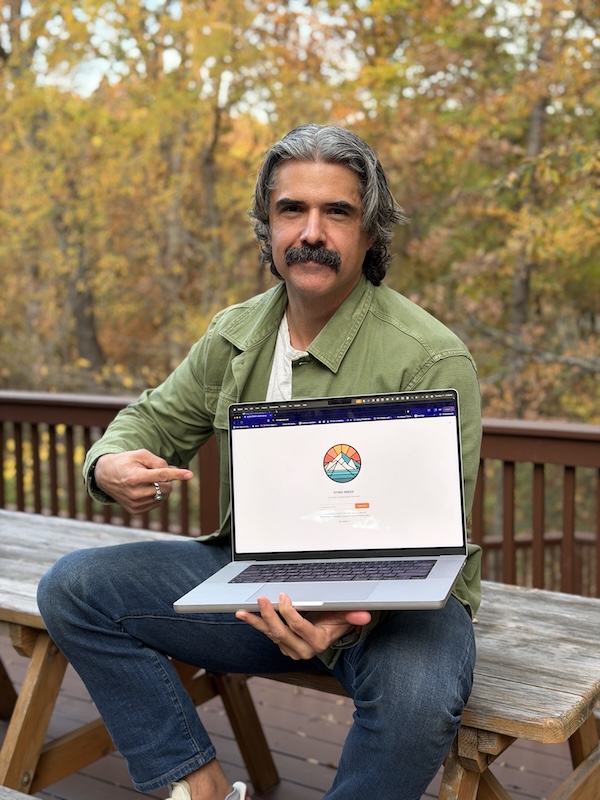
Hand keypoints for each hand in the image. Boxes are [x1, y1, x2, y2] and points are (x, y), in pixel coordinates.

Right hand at [93, 450, 193, 513]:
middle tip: (155, 473)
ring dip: (162, 488)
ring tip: (148, 481)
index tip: (190, 475)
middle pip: (165, 487)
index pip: (161, 476)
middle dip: (166, 479)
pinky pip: (156, 503)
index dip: (177, 474)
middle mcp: (134, 493)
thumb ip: (157, 461)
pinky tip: (145, 489)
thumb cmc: (126, 462)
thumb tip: (171, 472)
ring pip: (163, 496)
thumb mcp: (140, 454)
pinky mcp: (135, 511)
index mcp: (135, 477)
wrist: (105, 476)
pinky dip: (156, 495)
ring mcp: (135, 504)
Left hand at [236, 593, 370, 660]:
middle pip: (281, 633)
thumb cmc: (335, 621)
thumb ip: (353, 616)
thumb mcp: (344, 617)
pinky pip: (267, 634)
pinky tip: (244, 614)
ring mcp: (289, 648)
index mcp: (316, 642)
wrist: (329, 634)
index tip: (283, 596)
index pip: (299, 628)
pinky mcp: (281, 644)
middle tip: (262, 599)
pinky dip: (255, 623)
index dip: (289, 612)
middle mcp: (301, 649)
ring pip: (271, 634)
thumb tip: (364, 616)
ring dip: (256, 621)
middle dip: (270, 616)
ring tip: (243, 611)